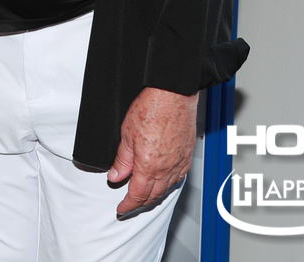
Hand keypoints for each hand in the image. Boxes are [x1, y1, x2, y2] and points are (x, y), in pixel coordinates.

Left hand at [108, 87, 197, 216]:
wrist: (173, 95)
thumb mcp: (126, 135)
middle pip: (154, 196)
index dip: (128, 205)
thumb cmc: (152, 108)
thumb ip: (122, 160)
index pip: (138, 195)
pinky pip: (178, 178)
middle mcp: (167, 168)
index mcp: (149, 166)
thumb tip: (115, 176)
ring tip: (145, 197)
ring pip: (167, 189)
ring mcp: (180, 163)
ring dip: (155, 196)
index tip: (122, 209)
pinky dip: (169, 185)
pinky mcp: (188, 155)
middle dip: (141, 204)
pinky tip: (164, 182)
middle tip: (131, 206)